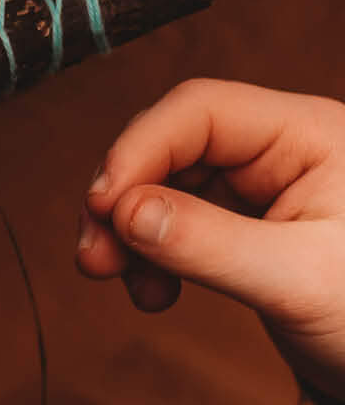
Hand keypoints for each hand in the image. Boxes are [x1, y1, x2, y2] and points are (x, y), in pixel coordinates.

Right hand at [79, 78, 344, 404]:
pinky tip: (154, 293)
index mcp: (309, 136)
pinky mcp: (247, 229)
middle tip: (94, 255)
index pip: (201, 111)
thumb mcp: (301, 282)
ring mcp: (261, 189)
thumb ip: (210, 244)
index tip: (101, 203)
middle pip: (172, 147)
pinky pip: (177, 224)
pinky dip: (151, 254)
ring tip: (115, 279)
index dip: (141, 148)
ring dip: (129, 231)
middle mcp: (280, 151)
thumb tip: (122, 212)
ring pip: (164, 186)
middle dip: (125, 198)